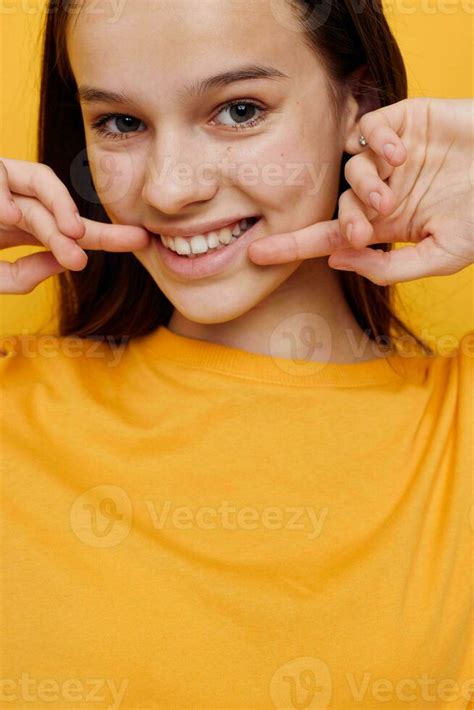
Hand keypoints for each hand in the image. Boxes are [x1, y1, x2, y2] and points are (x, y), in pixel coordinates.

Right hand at [0, 157, 149, 293]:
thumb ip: (19, 275)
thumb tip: (59, 262)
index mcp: (23, 228)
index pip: (74, 231)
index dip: (108, 237)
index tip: (142, 240)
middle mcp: (17, 202)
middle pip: (64, 211)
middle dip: (88, 232)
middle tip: (96, 254)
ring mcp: (2, 186)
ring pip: (42, 183)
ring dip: (60, 207)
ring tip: (71, 233)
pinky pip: (2, 174)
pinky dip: (4, 194)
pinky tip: (9, 216)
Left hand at [248, 98, 473, 285]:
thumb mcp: (441, 256)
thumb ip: (389, 267)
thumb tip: (336, 259)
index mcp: (387, 226)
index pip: (330, 238)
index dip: (293, 246)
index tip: (256, 254)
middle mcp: (382, 192)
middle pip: (339, 205)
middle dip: (345, 220)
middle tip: (365, 229)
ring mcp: (391, 158)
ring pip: (351, 167)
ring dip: (363, 184)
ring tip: (392, 194)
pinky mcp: (403, 122)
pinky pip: (369, 129)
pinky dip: (379, 141)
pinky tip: (402, 153)